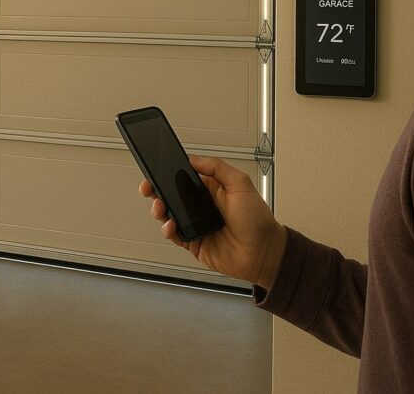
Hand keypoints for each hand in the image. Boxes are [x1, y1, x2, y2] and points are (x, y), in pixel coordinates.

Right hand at [138, 155, 286, 289]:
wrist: (264, 254)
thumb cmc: (259, 221)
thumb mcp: (241, 184)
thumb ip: (218, 167)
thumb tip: (195, 158)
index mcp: (211, 189)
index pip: (183, 177)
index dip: (169, 173)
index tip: (157, 168)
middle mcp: (202, 206)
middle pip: (171, 195)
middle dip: (156, 190)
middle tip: (149, 187)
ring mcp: (196, 224)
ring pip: (168, 214)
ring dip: (159, 209)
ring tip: (160, 206)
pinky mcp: (194, 242)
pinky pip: (174, 235)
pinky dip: (167, 230)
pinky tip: (170, 225)